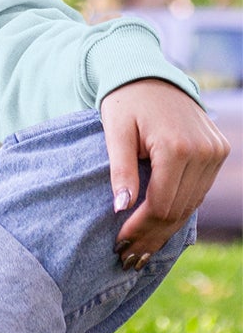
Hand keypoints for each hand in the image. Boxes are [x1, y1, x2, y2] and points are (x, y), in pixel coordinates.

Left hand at [101, 78, 229, 267]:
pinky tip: (160, 226)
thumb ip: (120, 169)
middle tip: (128, 257)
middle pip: (179, 209)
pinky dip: (179, 209)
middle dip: (152, 235)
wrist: (150, 76)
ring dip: (166, 229)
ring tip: (141, 248)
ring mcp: (215, 152)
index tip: (119, 243)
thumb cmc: (125, 102)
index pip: (161, 203)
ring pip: (191, 204)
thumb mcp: (114, 131)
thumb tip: (122, 208)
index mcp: (177, 147)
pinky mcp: (218, 151)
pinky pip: (198, 190)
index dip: (140, 228)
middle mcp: (203, 152)